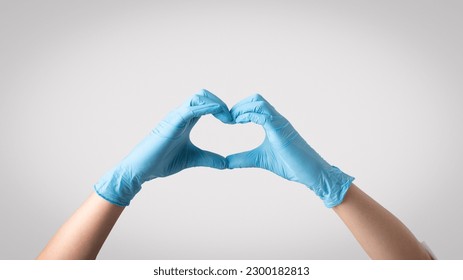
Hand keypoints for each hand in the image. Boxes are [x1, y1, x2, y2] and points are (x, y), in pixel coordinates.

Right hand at [94, 89, 231, 205]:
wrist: (142, 170)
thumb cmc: (162, 162)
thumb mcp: (193, 159)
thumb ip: (209, 159)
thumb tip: (226, 164)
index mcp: (186, 120)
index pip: (205, 104)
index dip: (221, 109)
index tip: (232, 122)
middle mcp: (181, 114)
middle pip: (203, 95)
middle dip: (220, 103)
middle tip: (231, 119)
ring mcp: (176, 117)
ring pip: (198, 97)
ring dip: (216, 103)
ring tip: (227, 118)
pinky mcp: (172, 122)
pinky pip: (191, 108)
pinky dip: (207, 108)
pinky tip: (218, 113)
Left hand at [226, 94, 353, 206]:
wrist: (311, 173)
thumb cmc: (291, 165)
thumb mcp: (259, 160)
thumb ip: (243, 159)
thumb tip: (226, 162)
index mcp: (272, 123)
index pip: (254, 104)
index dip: (239, 109)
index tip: (228, 121)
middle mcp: (276, 119)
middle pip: (256, 98)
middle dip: (239, 105)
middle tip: (228, 119)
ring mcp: (280, 123)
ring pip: (259, 102)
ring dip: (242, 108)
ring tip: (232, 120)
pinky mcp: (281, 130)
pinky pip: (263, 115)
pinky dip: (248, 115)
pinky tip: (239, 123)